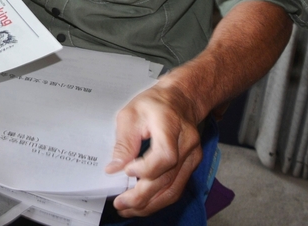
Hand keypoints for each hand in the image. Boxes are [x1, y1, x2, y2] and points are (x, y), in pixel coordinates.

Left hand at [105, 82, 202, 217]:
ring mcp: (192, 156)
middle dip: (142, 195)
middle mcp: (186, 143)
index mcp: (171, 125)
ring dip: (150, 204)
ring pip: (174, 189)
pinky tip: (143, 203)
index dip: (145, 169)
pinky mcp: (191, 164)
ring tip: (129, 209)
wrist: (179, 98)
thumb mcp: (130, 114)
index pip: (165, 156)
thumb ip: (123, 142)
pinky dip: (159, 199)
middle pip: (168, 178)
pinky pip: (177, 188)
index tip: (126, 170)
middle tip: (121, 203)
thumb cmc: (154, 104)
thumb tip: (114, 168)